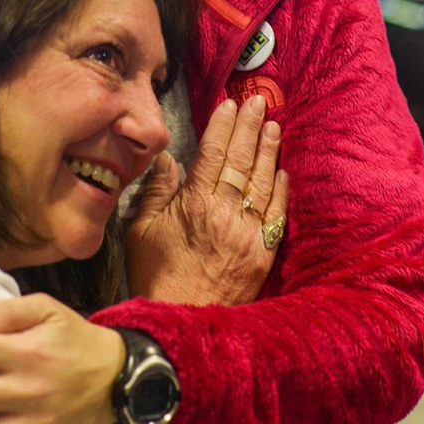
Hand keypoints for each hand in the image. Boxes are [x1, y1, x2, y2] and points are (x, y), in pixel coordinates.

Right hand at [127, 95, 287, 303]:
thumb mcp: (140, 230)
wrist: (181, 320)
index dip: (222, 127)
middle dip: (249, 128)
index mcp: (194, 205)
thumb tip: (168, 160)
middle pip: (240, 161)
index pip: (212, 154)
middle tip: (258, 102)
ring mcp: (248, 234)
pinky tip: (282, 169)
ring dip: (269, 151)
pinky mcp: (263, 254)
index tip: (229, 105)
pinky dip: (280, 189)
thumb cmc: (155, 274)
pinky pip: (276, 215)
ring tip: (273, 125)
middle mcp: (225, 214)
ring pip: (262, 182)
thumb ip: (155, 192)